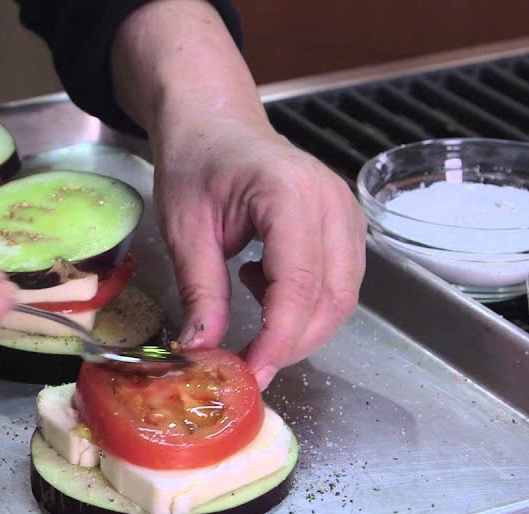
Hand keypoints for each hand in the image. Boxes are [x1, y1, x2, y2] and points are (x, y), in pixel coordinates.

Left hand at [152, 117, 365, 387]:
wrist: (212, 124)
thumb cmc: (195, 164)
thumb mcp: (184, 230)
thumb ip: (199, 291)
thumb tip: (201, 349)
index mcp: (288, 195)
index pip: (299, 286)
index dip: (279, 339)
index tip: (252, 373)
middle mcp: (330, 201)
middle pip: (332, 298)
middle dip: (292, 343)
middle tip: (247, 364)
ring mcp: (345, 212)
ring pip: (343, 296)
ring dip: (299, 327)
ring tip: (246, 308)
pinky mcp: (345, 225)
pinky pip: (340, 281)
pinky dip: (305, 304)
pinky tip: (261, 283)